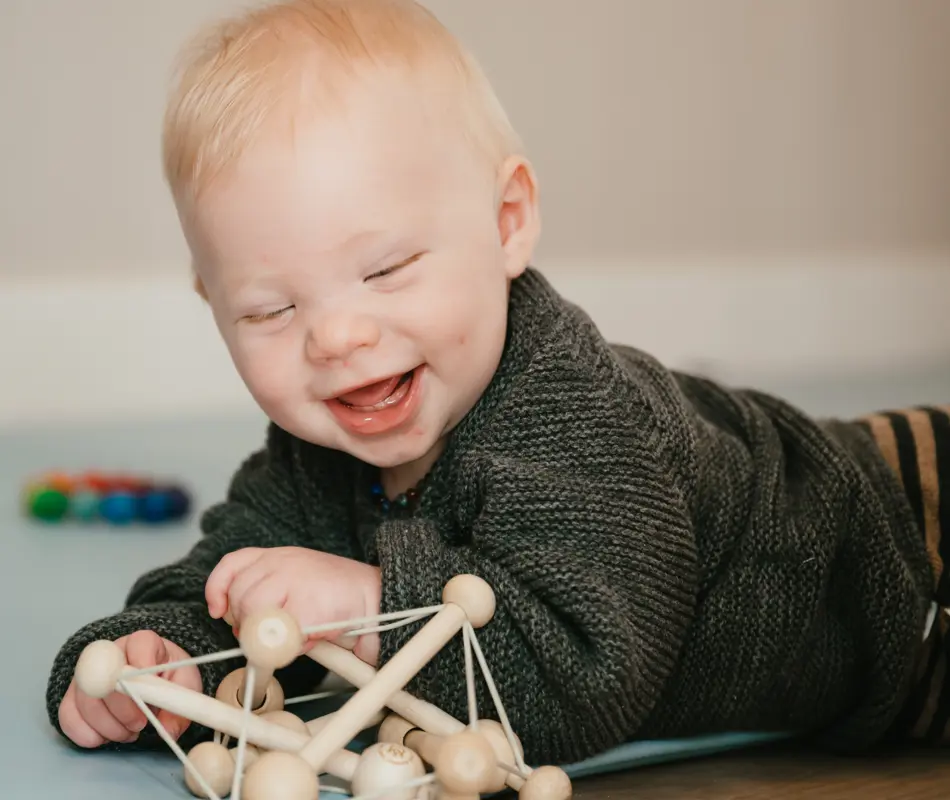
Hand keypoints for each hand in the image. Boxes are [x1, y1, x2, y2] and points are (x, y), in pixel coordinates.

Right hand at [58, 631, 200, 747]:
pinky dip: (85, 733)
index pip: (140, 643)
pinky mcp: (73, 695)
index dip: (143, 664)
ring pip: (85, 699)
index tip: (151, 690)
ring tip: (127, 734)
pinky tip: (104, 738)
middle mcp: (111, 653)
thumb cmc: (168, 679)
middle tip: (139, 725)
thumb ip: (180, 705)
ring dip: (106, 725)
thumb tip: (168, 731)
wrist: (150, 680)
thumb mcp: (184, 687)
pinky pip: (68, 714)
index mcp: (143, 643)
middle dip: (123, 709)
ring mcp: (88, 673)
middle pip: (106, 677)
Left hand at [206, 547, 381, 664]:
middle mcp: (283, 562)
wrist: (377, 596)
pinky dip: (293, 643)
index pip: (234, 564)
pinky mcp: (307, 605)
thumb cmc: (335, 596)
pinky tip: (311, 637)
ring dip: (269, 633)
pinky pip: (281, 634)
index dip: (218, 589)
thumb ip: (266, 595)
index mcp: (279, 556)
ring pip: (254, 613)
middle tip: (270, 632)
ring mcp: (294, 581)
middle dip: (247, 621)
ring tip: (295, 633)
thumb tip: (242, 628)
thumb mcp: (296, 582)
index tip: (218, 610)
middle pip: (240, 595)